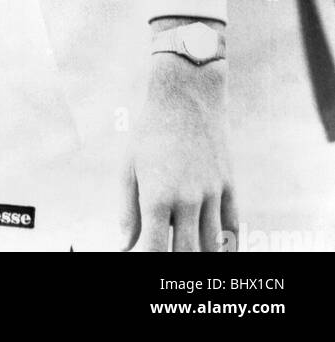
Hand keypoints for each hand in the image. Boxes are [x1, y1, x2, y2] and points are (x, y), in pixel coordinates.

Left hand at [121, 55, 237, 250]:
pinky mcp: (229, 185)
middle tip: (165, 261)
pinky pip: (233, 227)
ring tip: (186, 255)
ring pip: (212, 246)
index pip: (153, 250)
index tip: (140, 260)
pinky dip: (226, 245)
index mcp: (157, 196)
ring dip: (200, 256)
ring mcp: (213, 194)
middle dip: (174, 264)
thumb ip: (127, 210)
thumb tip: (123, 244)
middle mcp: (188, 200)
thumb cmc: (150, 129)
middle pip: (186, 254)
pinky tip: (216, 251)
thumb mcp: (129, 166)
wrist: (187, 93)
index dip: (145, 261)